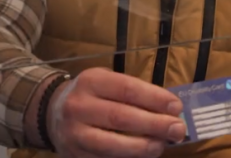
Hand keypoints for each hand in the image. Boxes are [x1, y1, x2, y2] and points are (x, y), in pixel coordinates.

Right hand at [47, 68, 186, 157]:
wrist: (52, 113)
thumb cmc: (92, 95)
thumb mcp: (107, 82)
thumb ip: (134, 93)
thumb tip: (170, 110)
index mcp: (90, 81)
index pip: (127, 89)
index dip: (154, 99)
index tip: (176, 107)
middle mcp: (78, 106)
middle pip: (121, 118)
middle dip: (154, 125)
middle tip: (178, 130)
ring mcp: (74, 134)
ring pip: (111, 145)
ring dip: (142, 147)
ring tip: (162, 145)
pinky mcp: (74, 156)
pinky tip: (144, 156)